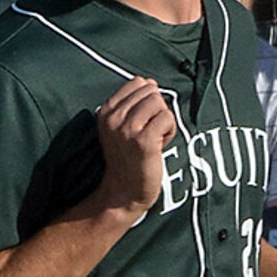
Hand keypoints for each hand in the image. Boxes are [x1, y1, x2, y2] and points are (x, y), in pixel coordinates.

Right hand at [91, 75, 176, 218]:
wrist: (124, 193)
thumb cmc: (129, 159)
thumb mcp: (122, 127)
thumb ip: (134, 103)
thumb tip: (151, 82)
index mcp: (106, 110)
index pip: (139, 82)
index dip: (148, 101)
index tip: (142, 124)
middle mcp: (114, 117)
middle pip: (151, 90)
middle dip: (157, 110)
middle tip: (149, 133)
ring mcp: (127, 129)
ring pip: (160, 103)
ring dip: (164, 121)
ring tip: (154, 140)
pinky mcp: (143, 141)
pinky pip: (167, 118)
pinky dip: (169, 132)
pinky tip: (160, 147)